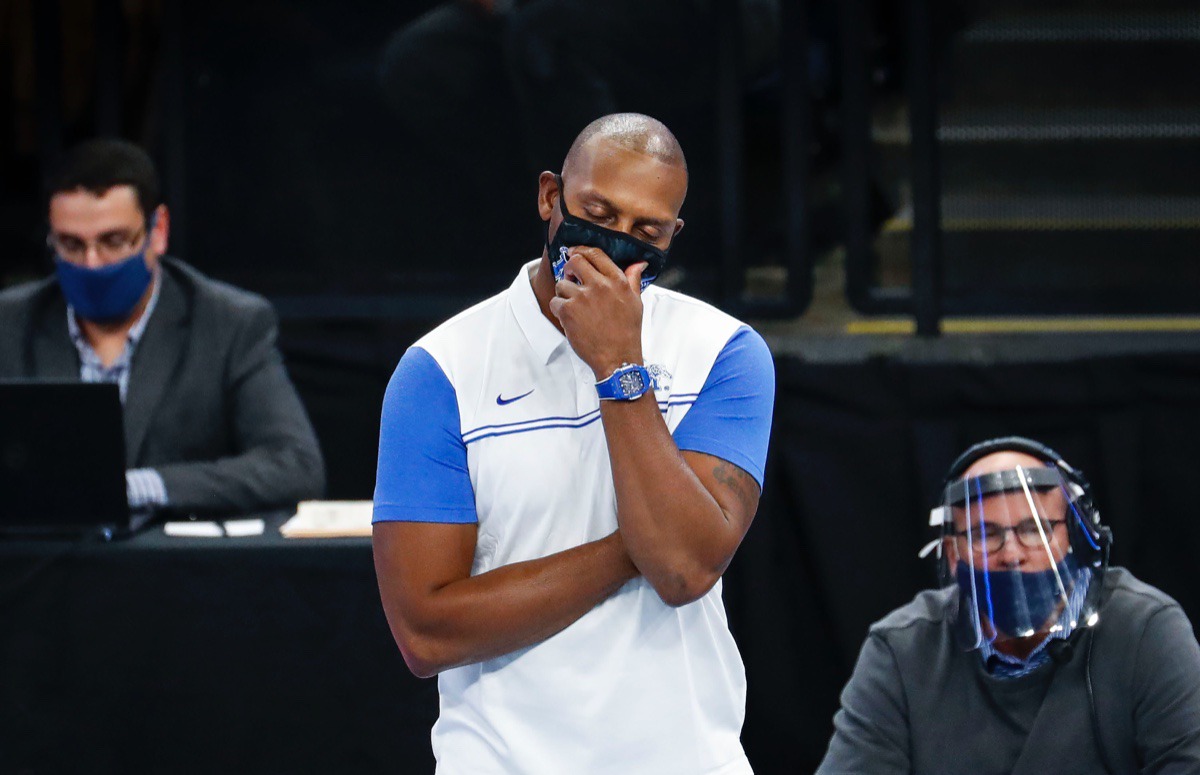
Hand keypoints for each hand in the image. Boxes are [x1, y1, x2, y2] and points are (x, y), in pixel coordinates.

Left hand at [547, 246, 645, 378]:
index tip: (576, 254)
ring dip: (564, 294)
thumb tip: (638, 264)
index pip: (596, 254)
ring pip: (561, 284)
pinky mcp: (568, 311)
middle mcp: (600, 286)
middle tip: (571, 278)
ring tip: (574, 307)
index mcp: (617, 281)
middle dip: (569, 268)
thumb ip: (633, 280)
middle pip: (575, 261)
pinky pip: (555, 301)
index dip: (582, 251)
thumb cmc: (627, 332)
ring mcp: (582, 298)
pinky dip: (558, 309)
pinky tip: (570, 319)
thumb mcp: (636, 303)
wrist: (618, 358)